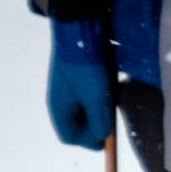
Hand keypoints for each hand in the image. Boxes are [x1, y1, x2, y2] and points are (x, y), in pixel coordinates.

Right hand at [47, 19, 112, 149]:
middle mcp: (60, 100)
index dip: (88, 141)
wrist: (79, 30)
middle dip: (95, 126)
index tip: (106, 135)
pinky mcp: (76, 78)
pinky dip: (99, 97)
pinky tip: (110, 88)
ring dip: (99, 111)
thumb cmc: (86, 67)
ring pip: (84, 111)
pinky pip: (88, 96)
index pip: (70, 137)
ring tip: (110, 99)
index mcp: (59, 108)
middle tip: (111, 118)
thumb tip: (102, 136)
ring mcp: (67, 89)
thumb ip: (99, 122)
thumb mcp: (96, 99)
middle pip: (77, 126)